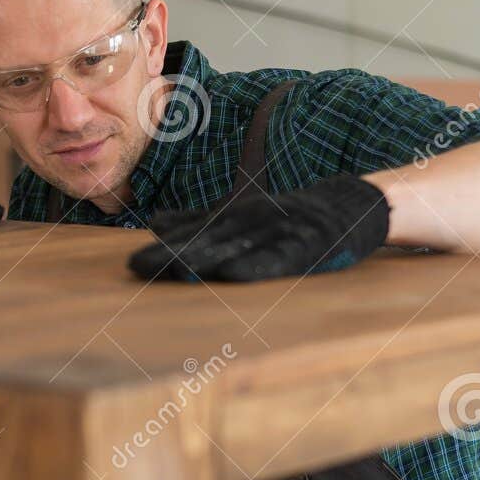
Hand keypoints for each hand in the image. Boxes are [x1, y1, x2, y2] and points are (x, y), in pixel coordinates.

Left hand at [128, 175, 389, 281]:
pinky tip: (232, 274)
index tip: (131, 265)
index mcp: (234, 218)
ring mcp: (279, 232)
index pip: (194, 237)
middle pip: (207, 242)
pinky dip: (255, 265)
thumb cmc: (289, 217)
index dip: (162, 250)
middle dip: (172, 255)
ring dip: (205, 259)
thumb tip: (155, 221)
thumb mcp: (242, 218)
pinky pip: (279, 257)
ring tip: (176, 271)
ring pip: (237, 247)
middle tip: (138, 268)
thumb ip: (201, 221)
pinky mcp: (307, 245)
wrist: (349, 204)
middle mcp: (252, 223)